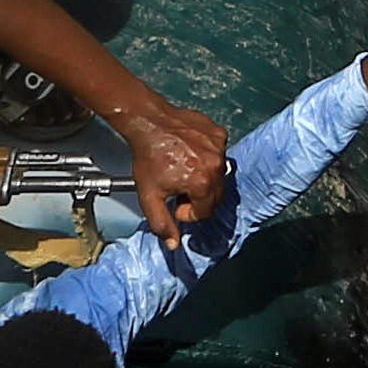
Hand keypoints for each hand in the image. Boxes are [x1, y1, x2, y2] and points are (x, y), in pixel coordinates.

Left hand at [121, 104, 230, 250]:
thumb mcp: (149, 196)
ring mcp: (219, 147)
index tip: (175, 203)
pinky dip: (208, 157)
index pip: (205, 211)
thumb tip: (173, 244)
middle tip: (178, 188)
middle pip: (215, 195)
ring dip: (203, 178)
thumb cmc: (148, 156)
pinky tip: (190, 154)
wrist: (149, 123)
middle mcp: (215, 165)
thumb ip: (162, 223)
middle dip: (197, 197)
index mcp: (201, 183)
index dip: (188, 212)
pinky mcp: (219, 134)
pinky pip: (219, 154)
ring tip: (182, 170)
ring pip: (218, 175)